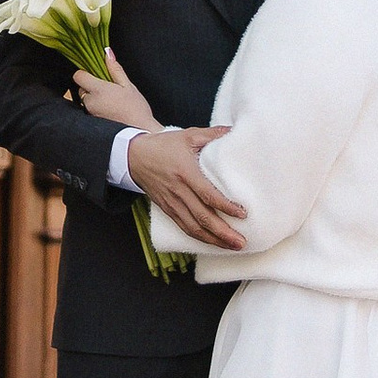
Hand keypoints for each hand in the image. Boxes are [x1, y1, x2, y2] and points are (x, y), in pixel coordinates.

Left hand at [71, 45, 155, 131]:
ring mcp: (90, 114)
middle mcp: (90, 102)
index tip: (95, 74)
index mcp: (98, 90)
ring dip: (94, 99)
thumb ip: (115, 69)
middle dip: (92, 87)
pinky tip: (110, 112)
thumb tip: (107, 53)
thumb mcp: (128, 86)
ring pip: (86, 101)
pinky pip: (90, 112)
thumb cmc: (136, 110)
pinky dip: (97, 110)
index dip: (85, 73)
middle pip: (82, 88)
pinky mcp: (92, 124)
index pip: (78, 76)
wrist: (139, 134)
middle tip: (109, 90)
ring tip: (112, 102)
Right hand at [129, 123, 245, 249]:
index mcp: (185, 172)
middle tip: (242, 241)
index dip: (225, 206)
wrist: (135, 156)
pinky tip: (213, 242)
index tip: (242, 214)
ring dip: (214, 240)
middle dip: (223, 232)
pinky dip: (200, 237)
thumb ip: (212, 134)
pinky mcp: (168, 209)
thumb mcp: (188, 135)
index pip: (207, 194)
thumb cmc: (164, 145)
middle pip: (202, 217)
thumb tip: (234, 131)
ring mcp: (172, 203)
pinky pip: (184, 227)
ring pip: (194, 227)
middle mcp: (179, 191)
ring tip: (232, 246)